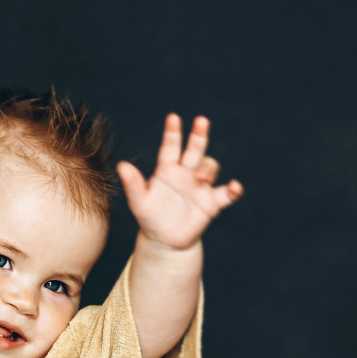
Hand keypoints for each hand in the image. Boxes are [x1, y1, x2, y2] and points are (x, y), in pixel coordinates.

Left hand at [117, 114, 242, 250]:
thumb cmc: (150, 217)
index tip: (173, 118)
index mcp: (167, 169)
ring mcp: (200, 186)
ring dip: (208, 168)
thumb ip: (133, 184)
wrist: (164, 239)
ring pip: (210, 167)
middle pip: (194, 150)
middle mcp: (186, 173)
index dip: (172, 133)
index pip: (170, 147)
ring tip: (201, 177)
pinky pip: (226, 194)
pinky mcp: (211, 202)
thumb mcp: (139, 202)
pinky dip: (233, 190)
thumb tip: (121, 165)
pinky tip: (235, 187)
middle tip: (201, 120)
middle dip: (199, 135)